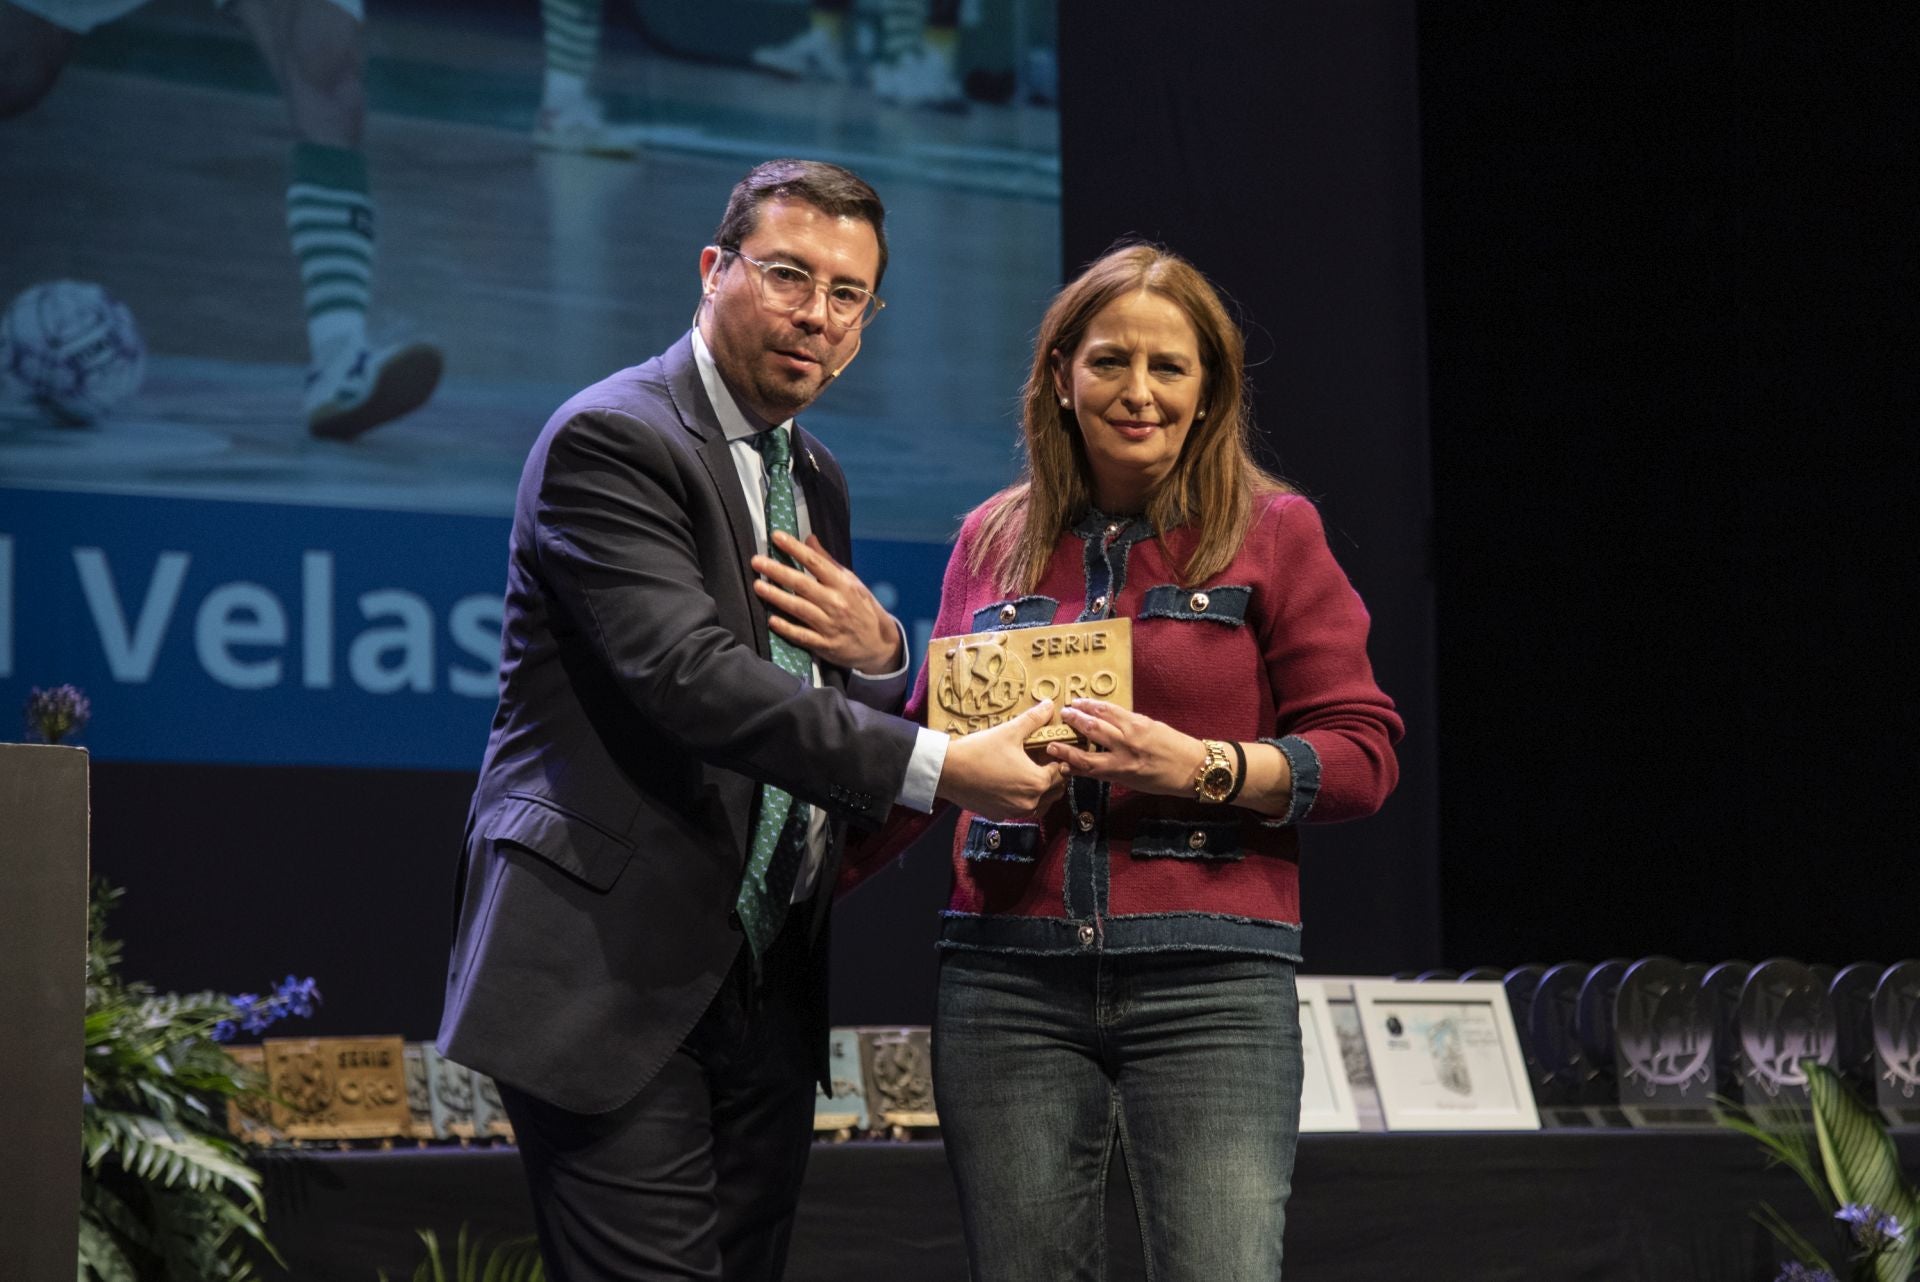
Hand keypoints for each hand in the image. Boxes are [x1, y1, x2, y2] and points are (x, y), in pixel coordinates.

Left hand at [751, 531, 902, 671]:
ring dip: (777, 597)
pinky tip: (772, 620)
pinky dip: (787, 628)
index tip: (777, 537)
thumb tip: (809, 539)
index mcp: (843, 584)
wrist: (880, 644)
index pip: (815, 562)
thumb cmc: (863, 609)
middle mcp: (836, 603)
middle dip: (778, 571)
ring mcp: (830, 625)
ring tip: (758, 586)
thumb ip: (828, 562)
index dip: (795, 548)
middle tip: (757, 561)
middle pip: (802, 585)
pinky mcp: (825, 645)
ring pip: (799, 609)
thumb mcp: (852, 582)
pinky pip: (802, 636)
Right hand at [936, 701, 1070, 820]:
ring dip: (1039, 791)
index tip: (1049, 750)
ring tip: (1027, 772)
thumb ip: (1033, 719)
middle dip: (1052, 776)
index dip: (1058, 759)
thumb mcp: (1009, 731)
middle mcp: (1030, 802)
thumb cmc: (979, 751)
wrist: (947, 771)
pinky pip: (1018, 809)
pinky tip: (1009, 784)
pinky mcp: (999, 816)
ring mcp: (1014, 812)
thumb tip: (1049, 705)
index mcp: (1037, 782)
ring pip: (1039, 804)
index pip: (1061, 772)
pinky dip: (1020, 799)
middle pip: (1054, 790)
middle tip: (1041, 760)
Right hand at [1048, 699, 1206, 798]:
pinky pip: (1117, 710)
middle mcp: (1124, 749)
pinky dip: (1101, 706)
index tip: (1051, 748)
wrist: (1194, 767)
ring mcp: (1134, 731)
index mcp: (1121, 770)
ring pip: (1102, 716)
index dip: (1065, 754)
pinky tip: (1092, 703)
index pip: (1085, 762)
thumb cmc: (1163, 780)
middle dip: (1073, 723)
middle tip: (1061, 716)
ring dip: (1084, 709)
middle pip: (1091, 732)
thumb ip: (1109, 772)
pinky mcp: (1143, 720)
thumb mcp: (1132, 783)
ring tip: (1072, 705)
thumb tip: (1086, 766)